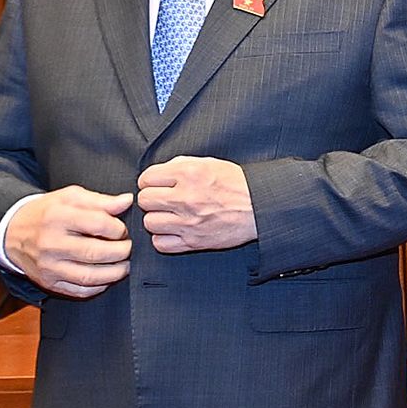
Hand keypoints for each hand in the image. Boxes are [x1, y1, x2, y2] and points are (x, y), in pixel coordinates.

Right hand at [4, 186, 133, 297]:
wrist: (12, 233)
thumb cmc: (46, 213)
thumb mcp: (69, 197)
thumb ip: (100, 200)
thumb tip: (127, 201)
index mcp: (57, 217)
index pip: (98, 224)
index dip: (119, 228)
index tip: (123, 230)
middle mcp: (50, 243)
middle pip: (95, 252)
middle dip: (121, 252)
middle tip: (128, 248)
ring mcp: (48, 266)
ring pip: (89, 276)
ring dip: (115, 273)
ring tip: (124, 264)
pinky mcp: (48, 283)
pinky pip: (80, 291)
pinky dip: (99, 286)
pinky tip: (106, 276)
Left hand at [136, 156, 256, 251]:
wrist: (261, 207)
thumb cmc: (238, 185)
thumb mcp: (210, 164)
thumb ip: (181, 165)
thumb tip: (159, 174)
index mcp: (189, 174)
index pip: (146, 178)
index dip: (150, 181)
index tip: (157, 185)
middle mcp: (186, 197)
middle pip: (145, 200)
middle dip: (152, 199)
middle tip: (163, 200)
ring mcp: (189, 221)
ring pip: (149, 222)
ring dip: (158, 219)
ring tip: (170, 216)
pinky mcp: (194, 241)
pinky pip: (161, 244)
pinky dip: (164, 238)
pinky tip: (174, 231)